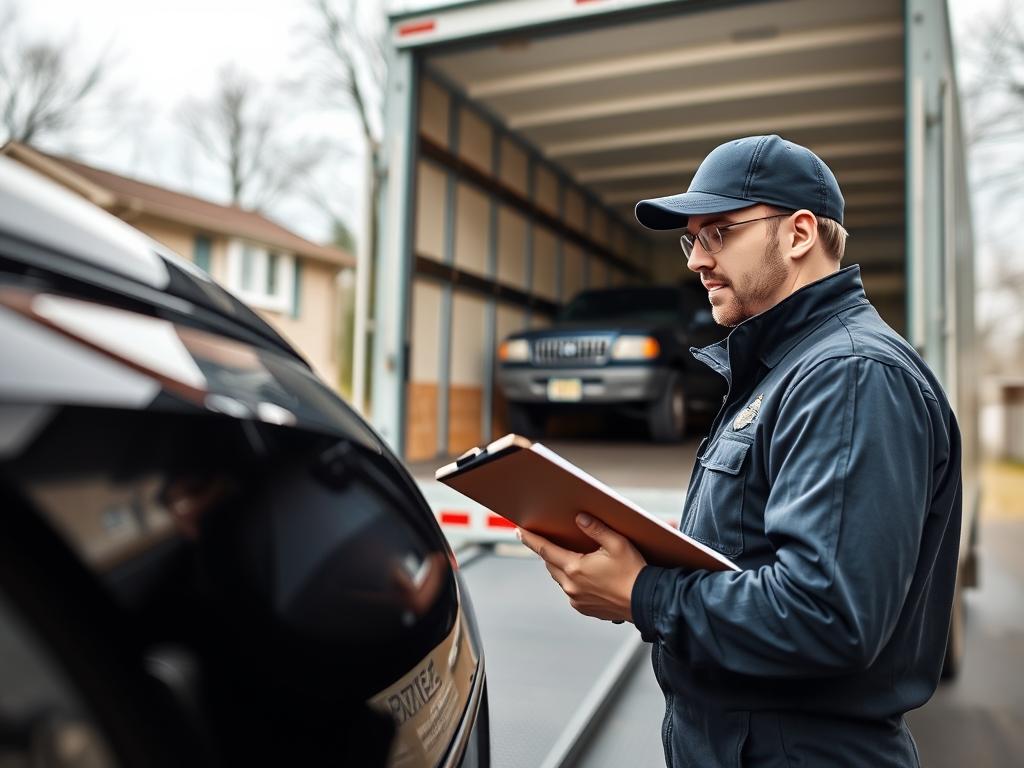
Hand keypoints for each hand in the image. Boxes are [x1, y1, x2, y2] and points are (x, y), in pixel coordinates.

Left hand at [517, 513, 646, 622]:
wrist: (646, 601)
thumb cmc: (634, 572)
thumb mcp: (617, 543)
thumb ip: (596, 528)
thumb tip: (580, 518)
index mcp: (575, 568)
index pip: (545, 550)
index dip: (531, 539)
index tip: (520, 531)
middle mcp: (571, 586)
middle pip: (551, 564)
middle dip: (549, 552)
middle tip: (550, 540)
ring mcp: (577, 600)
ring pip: (561, 578)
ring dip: (563, 567)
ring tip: (573, 556)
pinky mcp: (585, 609)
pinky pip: (572, 591)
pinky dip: (574, 581)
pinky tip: (587, 575)